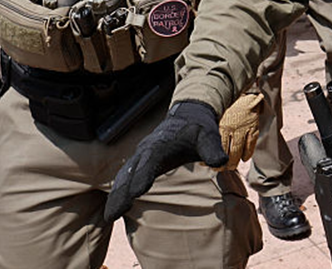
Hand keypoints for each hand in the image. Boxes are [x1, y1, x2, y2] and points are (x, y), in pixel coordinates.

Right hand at [104, 100, 224, 221]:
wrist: (189, 115)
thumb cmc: (198, 128)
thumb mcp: (208, 135)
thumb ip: (212, 149)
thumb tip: (220, 162)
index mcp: (161, 144)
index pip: (150, 161)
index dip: (142, 176)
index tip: (136, 192)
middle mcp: (146, 150)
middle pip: (130, 173)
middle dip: (121, 193)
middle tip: (113, 214)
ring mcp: (141, 156)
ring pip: (124, 176)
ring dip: (116, 196)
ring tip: (110, 217)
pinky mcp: (141, 162)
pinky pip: (126, 177)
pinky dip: (119, 192)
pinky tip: (116, 208)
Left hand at [217, 93, 262, 170]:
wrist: (242, 92)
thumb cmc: (224, 106)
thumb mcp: (214, 116)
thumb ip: (210, 131)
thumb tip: (202, 149)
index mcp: (219, 125)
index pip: (216, 148)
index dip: (213, 160)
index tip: (210, 166)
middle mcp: (231, 128)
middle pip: (228, 153)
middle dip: (224, 164)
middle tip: (220, 169)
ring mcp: (243, 128)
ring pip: (238, 152)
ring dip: (234, 162)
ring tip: (231, 166)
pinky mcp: (253, 127)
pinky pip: (251, 145)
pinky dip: (247, 154)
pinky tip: (244, 159)